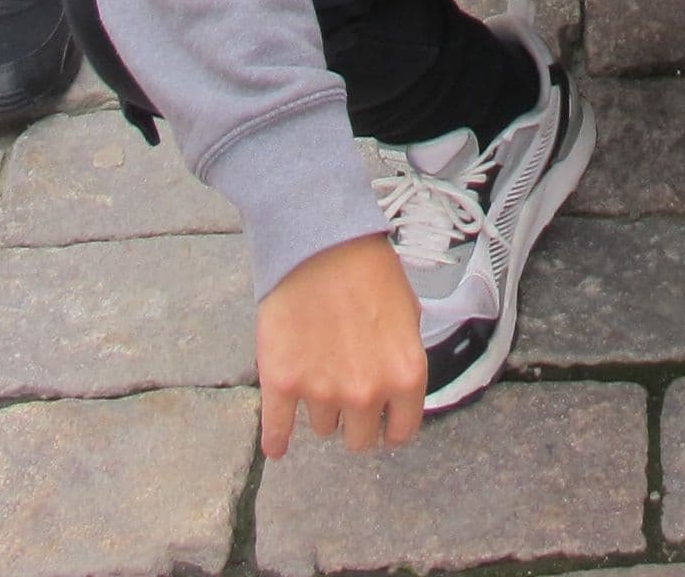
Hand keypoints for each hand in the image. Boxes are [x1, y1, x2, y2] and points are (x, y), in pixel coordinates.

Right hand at [256, 236, 427, 458]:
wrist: (320, 238)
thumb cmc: (367, 266)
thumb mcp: (408, 311)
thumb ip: (404, 358)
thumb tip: (398, 389)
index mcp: (405, 375)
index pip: (402, 432)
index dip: (392, 425)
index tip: (383, 420)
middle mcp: (366, 393)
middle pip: (359, 440)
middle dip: (356, 419)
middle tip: (347, 390)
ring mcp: (322, 392)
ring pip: (322, 427)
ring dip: (321, 406)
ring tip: (317, 370)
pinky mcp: (282, 384)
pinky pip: (277, 432)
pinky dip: (276, 440)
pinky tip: (277, 447)